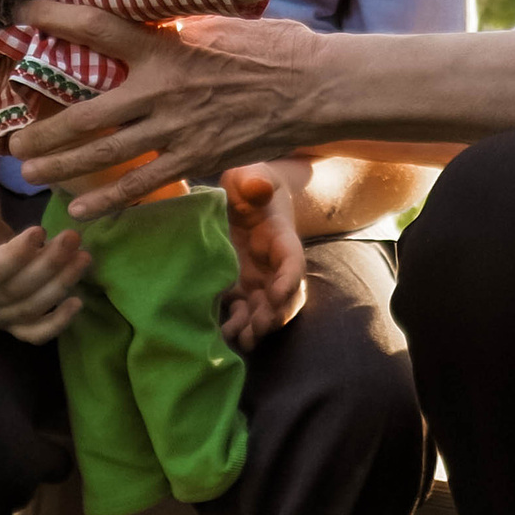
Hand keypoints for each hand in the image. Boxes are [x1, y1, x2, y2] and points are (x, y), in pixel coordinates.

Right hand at [0, 166, 90, 343]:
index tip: (39, 230)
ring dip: (60, 285)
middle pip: (14, 291)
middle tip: (73, 237)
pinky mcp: (10, 322)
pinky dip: (57, 324)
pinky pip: (33, 333)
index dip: (14, 255)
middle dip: (47, 265)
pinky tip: (78, 302)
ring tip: (83, 255)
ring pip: (29, 309)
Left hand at [12, 2, 338, 214]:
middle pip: (87, 113)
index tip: (22, 13)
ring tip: (30, 171)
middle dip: (44, 129)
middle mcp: (162, 91)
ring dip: (63, 165)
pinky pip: (143, 184)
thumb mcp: (220, 19)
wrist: (315, 89)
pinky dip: (108, 199)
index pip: (96, 28)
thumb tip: (151, 0)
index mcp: (166, 48)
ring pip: (106, 154)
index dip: (55, 18)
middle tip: (10, 139)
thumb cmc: (272, 47)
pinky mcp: (196, 158)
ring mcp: (178, 130)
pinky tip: (80, 209)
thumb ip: (180, 19)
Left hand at [220, 169, 306, 346]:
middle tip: (259, 327)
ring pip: (264, 311)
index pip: (293, 262)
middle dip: (274, 315)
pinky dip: (235, 325)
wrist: (242, 199)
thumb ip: (255, 179)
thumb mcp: (251, 174)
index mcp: (282, 239)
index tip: (277, 294)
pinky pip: (240, 312)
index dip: (288, 280)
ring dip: (256, 327)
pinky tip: (221, 335)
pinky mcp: (236, 289)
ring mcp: (256, 281)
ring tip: (243, 340)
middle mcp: (273, 266)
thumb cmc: (249, 184)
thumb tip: (259, 188)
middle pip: (283, 297)